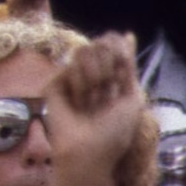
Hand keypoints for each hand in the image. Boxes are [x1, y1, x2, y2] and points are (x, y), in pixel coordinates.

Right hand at [45, 32, 142, 178]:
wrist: (90, 151)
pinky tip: (77, 102)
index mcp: (110, 77)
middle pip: (99, 44)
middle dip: (107, 70)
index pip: (112, 44)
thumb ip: (128, 65)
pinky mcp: (54, 82)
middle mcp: (90, 73)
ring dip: (93, 80)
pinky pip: (68, 66)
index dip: (117, 53)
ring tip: (90, 103)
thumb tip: (128, 34)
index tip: (120, 75)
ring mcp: (70, 76)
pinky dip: (78, 85)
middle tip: (104, 95)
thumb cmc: (114, 132)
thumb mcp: (132, 98)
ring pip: (83, 51)